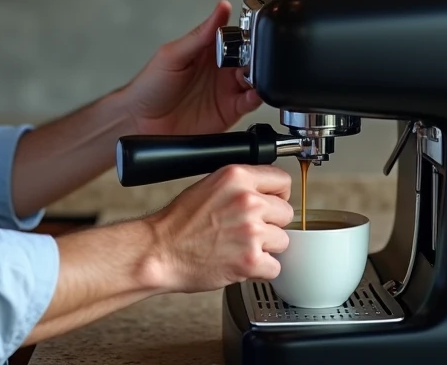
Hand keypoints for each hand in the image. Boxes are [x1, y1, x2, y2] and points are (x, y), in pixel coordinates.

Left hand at [122, 0, 262, 136]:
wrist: (141, 123)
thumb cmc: (150, 87)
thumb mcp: (173, 55)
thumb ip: (199, 35)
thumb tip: (221, 8)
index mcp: (207, 50)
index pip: (236, 37)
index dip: (246, 35)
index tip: (251, 35)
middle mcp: (219, 69)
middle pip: (249, 58)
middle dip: (255, 57)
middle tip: (252, 58)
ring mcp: (225, 90)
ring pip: (255, 79)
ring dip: (259, 76)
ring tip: (252, 75)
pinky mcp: (230, 110)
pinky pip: (251, 102)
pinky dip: (257, 97)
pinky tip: (252, 92)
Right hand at [144, 164, 292, 292]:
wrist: (160, 251)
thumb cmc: (179, 223)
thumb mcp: (210, 186)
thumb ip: (240, 187)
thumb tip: (266, 194)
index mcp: (237, 177)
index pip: (282, 180)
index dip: (277, 196)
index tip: (272, 204)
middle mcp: (247, 200)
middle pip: (286, 213)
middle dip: (271, 224)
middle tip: (248, 231)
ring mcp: (251, 231)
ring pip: (283, 241)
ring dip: (266, 248)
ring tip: (241, 247)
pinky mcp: (250, 260)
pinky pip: (275, 267)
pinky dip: (260, 270)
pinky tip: (240, 263)